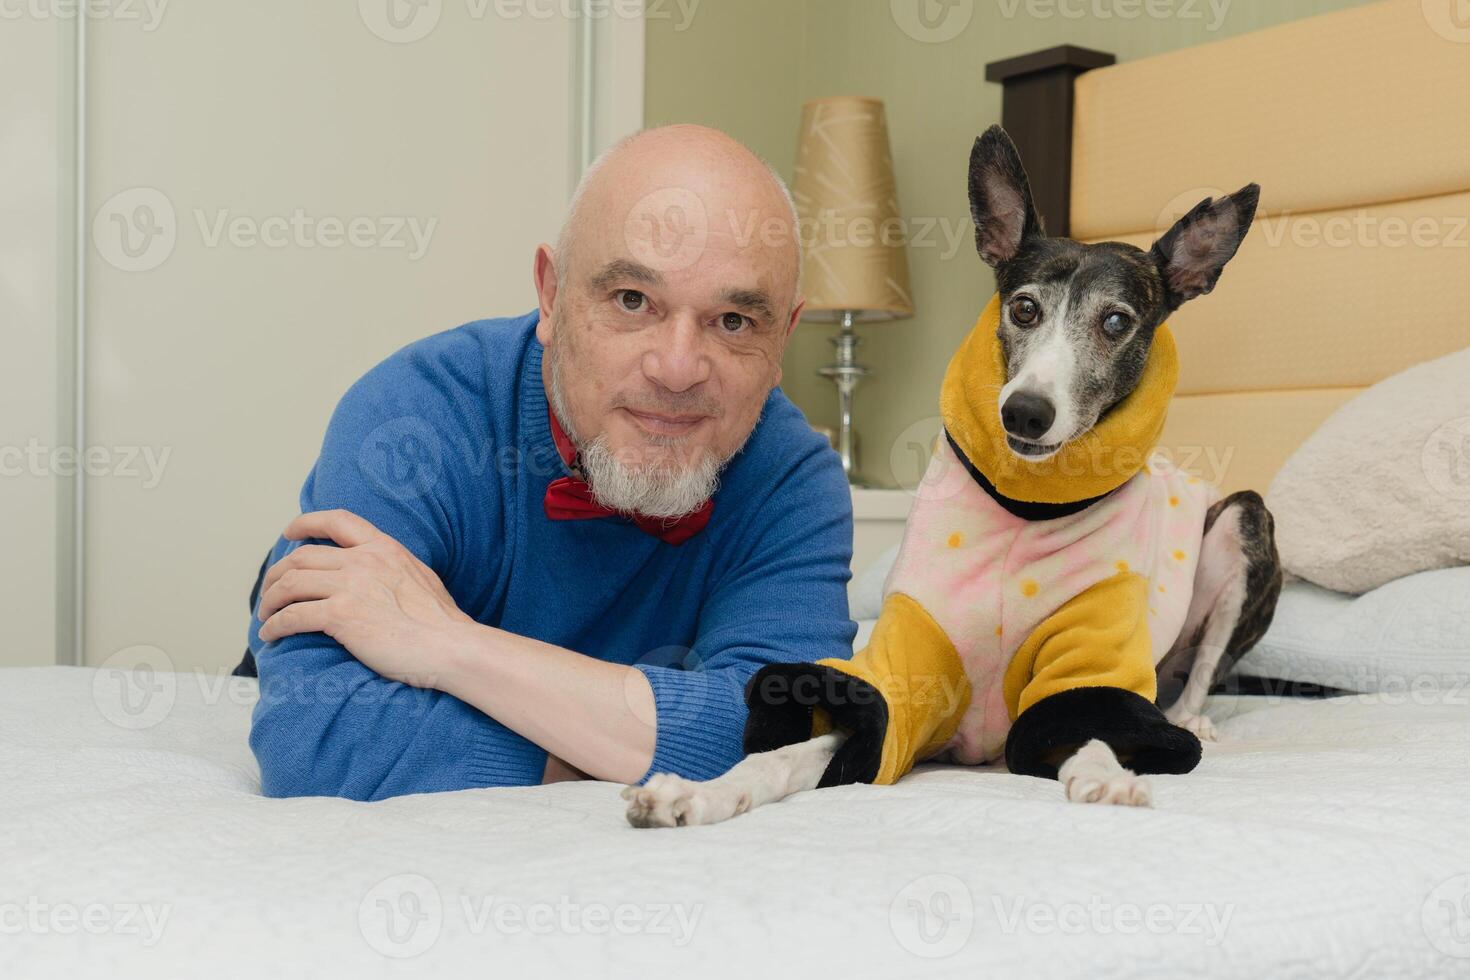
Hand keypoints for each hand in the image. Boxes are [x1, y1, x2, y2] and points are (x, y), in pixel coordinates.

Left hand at [255, 509, 475, 686]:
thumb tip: (383, 576)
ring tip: (266, 616)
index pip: (337, 521)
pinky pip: (292, 616)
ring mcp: (351, 587)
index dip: (306, 523)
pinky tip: (271, 635)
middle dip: (277, 573)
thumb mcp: (420, 577)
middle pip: (302, 556)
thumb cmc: (442, 623)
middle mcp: (364, 560)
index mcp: (384, 548)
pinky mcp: (341, 616)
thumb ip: (394, 569)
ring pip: (290, 584)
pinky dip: (275, 625)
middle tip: (270, 591)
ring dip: (270, 601)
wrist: (451, 646)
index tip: (289, 533)